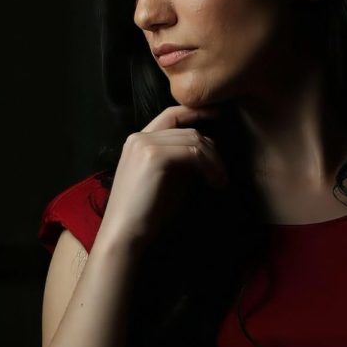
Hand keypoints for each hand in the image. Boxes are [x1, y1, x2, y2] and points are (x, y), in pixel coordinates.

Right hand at [96, 103, 227, 252]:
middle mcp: (140, 137)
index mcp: (139, 140)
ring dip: (214, 161)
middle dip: (211, 150)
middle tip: (221, 174)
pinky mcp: (154, 156)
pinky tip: (215, 183)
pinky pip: (194, 153)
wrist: (125, 234)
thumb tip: (207, 150)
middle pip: (188, 130)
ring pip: (194, 140)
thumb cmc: (147, 214)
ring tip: (220, 182)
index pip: (172, 114)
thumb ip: (182, 161)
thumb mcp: (168, 180)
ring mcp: (145, 144)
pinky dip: (210, 167)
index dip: (197, 112)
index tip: (219, 115)